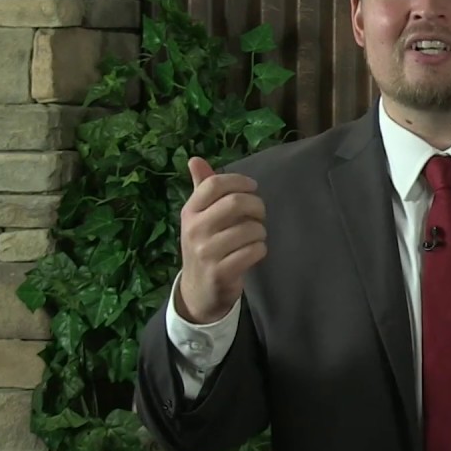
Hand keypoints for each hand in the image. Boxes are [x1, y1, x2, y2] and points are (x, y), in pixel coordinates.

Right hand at [176, 157, 267, 323]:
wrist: (197, 291)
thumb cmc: (204, 246)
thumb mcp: (198, 217)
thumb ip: (201, 188)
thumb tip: (195, 158)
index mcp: (190, 211)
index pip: (214, 184)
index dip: (239, 181)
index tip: (252, 188)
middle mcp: (194, 229)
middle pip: (235, 203)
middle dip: (257, 206)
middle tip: (259, 214)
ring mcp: (206, 252)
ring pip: (249, 229)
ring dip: (260, 231)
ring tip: (255, 236)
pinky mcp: (220, 272)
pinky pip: (253, 251)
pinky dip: (260, 249)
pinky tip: (253, 252)